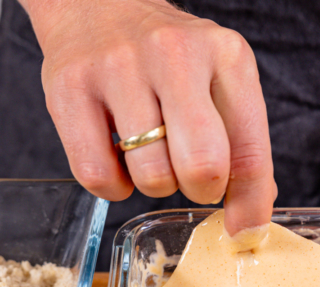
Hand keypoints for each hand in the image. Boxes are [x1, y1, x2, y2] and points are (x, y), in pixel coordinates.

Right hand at [24, 0, 275, 233]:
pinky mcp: (68, 87)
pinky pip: (97, 176)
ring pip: (151, 177)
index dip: (249, 204)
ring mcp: (118, 67)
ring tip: (152, 154)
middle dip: (201, 189)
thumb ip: (244, 147)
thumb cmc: (169, 58)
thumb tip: (250, 221)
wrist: (98, 5)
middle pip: (202, 166)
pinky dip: (114, 186)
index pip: (250, 150)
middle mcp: (174, 54)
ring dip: (156, 184)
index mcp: (226, 56)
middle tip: (192, 178)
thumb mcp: (221, 84)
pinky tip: (119, 160)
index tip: (245, 230)